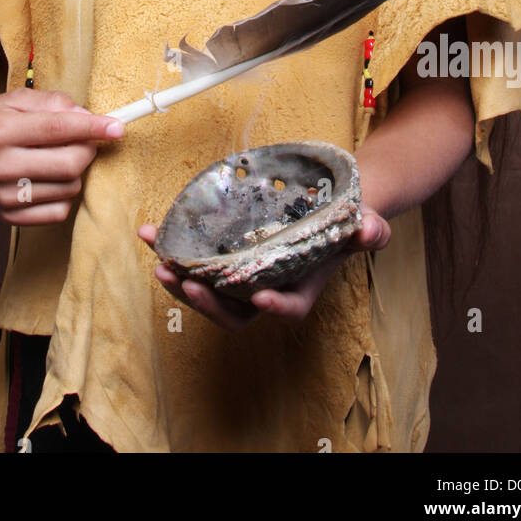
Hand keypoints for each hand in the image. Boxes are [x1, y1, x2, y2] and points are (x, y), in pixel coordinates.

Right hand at [0, 88, 123, 225]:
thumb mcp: (16, 99)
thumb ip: (54, 102)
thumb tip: (89, 117)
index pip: (58, 129)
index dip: (93, 127)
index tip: (117, 126)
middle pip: (69, 164)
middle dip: (88, 149)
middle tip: (86, 139)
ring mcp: (1, 196)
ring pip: (68, 188)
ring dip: (76, 170)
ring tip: (59, 155)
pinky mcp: (7, 217)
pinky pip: (58, 212)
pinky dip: (64, 193)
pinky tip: (50, 178)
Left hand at [137, 208, 390, 331]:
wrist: (327, 210)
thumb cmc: (345, 223)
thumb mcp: (364, 224)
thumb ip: (370, 231)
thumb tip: (370, 229)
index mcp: (300, 287)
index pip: (288, 308)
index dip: (274, 306)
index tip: (260, 296)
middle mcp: (267, 288)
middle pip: (234, 310)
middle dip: (208, 301)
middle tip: (187, 282)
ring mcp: (241, 275)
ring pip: (207, 290)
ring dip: (180, 280)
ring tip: (160, 262)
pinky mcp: (222, 256)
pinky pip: (193, 260)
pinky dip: (170, 249)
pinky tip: (150, 234)